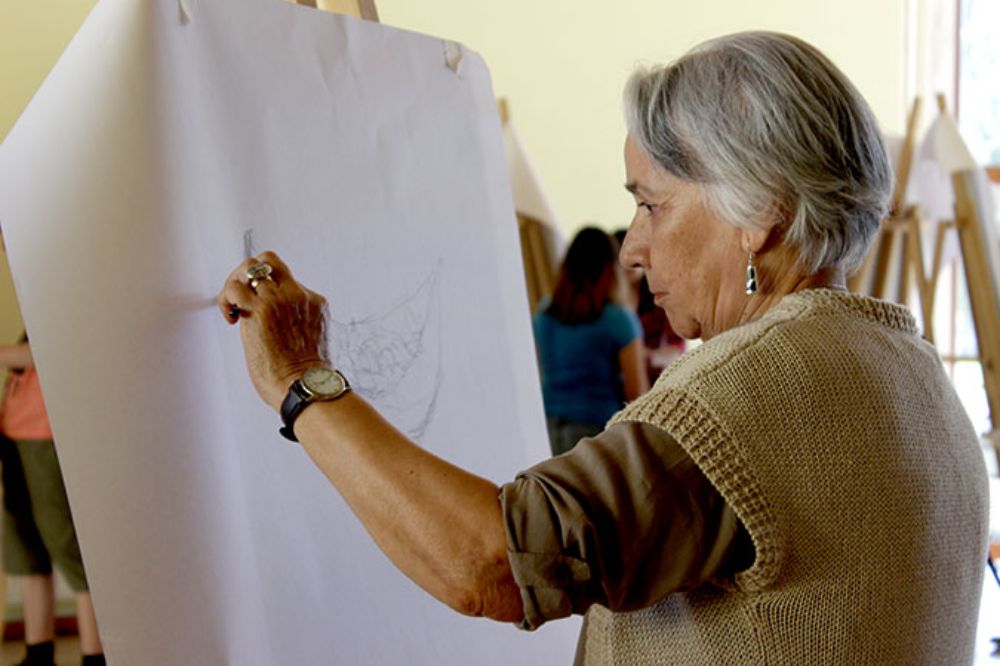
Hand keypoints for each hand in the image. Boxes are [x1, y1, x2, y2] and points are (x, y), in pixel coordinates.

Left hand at [218, 251, 329, 409]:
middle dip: (249, 274)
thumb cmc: (305, 376)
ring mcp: (280, 299)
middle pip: (269, 261)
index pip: (287, 278)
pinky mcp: (261, 309)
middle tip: (241, 297)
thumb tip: (274, 324)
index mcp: (314, 302)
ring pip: (250, 267)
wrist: (304, 386)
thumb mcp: (311, 338)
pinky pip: (235, 288)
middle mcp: (298, 294)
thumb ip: (297, 321)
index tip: (262, 310)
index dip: (268, 290)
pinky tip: (231, 318)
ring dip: (235, 285)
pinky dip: (226, 299)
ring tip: (234, 308)